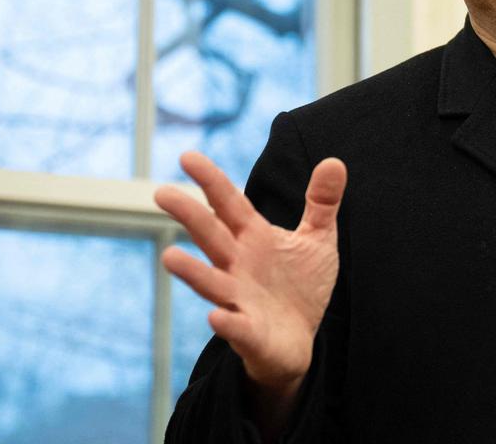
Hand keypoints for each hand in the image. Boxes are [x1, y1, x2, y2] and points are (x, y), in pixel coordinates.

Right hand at [155, 151, 346, 395]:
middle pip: (210, 236)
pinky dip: (227, 323)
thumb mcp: (317, 239)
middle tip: (161, 192)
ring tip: (169, 258)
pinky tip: (216, 317)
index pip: (228, 203)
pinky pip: (236, 327)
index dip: (210, 180)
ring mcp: (239, 299)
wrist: (300, 339)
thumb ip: (322, 202)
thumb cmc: (300, 285)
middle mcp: (238, 265)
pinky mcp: (249, 333)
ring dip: (192, 272)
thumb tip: (334, 162)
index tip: (187, 156)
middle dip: (189, 215)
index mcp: (253, 238)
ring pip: (211, 283)